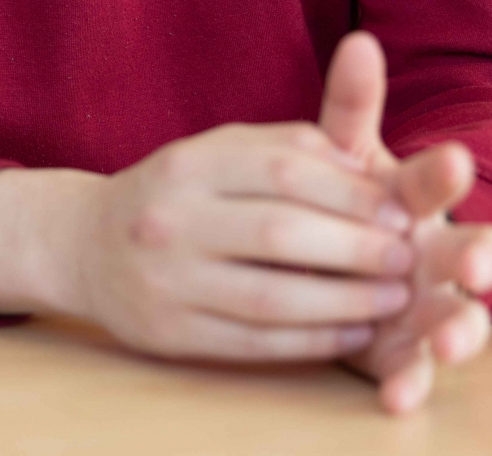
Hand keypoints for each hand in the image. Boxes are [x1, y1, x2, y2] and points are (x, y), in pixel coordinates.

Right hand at [0, 113, 419, 365]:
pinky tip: (353, 333)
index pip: (283, 170)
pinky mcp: (169, 334)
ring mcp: (167, 279)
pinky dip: (311, 341)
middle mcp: (171, 217)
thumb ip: (284, 148)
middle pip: (281, 234)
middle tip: (408, 257)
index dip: (350, 191)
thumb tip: (362, 165)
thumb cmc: (174, 191)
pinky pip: (253, 343)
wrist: (83, 242)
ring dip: (345, 301)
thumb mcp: (215, 149)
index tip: (400, 208)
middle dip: (356, 248)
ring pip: (271, 296)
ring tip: (395, 298)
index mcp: (188, 162)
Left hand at [319, 31, 491, 412]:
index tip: (455, 160)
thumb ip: (352, 104)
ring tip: (451, 340)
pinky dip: (408, 384)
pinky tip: (398, 396)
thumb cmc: (349, 196)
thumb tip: (359, 41)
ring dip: (458, 329)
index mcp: (418, 197)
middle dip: (482, 257)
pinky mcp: (402, 351)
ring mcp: (427, 305)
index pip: (439, 178)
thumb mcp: (344, 151)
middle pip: (474, 254)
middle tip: (480, 261)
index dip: (447, 172)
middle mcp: (438, 251)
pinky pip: (411, 371)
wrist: (342, 254)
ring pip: (456, 318)